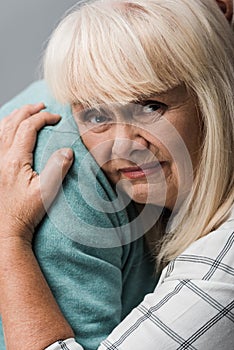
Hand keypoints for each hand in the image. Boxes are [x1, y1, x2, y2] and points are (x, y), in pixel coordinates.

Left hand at [0, 103, 73, 243]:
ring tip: (26, 111)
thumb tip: (67, 150)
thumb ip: (57, 168)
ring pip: (1, 128)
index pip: (28, 128)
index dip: (43, 118)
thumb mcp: (46, 192)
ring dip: (15, 116)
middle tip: (41, 107)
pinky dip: (3, 128)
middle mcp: (1, 156)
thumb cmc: (25, 212)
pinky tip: (7, 128)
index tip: (56, 118)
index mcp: (15, 160)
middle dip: (28, 111)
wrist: (5, 228)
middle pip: (13, 123)